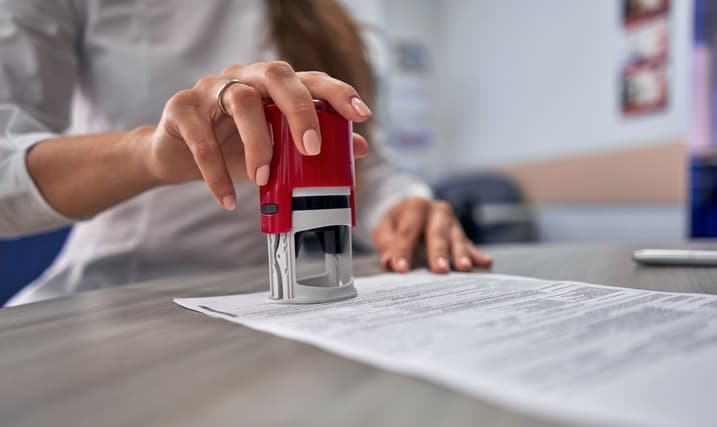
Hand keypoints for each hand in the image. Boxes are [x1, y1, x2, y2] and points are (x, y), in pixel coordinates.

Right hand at [143, 61, 371, 209]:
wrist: (176, 155)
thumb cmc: (232, 147)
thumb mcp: (276, 149)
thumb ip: (314, 145)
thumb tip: (360, 146)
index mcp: (271, 85)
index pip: (309, 79)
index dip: (337, 92)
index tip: (361, 114)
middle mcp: (243, 78)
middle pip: (276, 75)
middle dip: (300, 110)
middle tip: (312, 148)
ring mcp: (209, 89)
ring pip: (240, 101)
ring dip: (258, 143)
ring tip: (263, 179)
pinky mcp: (181, 109)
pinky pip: (202, 139)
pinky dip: (216, 173)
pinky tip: (228, 199)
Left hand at [372, 198, 492, 272]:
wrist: (413, 211)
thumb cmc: (398, 224)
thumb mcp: (385, 230)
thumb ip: (386, 245)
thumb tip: (389, 262)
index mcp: (416, 206)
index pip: (408, 231)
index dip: (403, 250)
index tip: (401, 269)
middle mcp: (437, 211)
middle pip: (437, 233)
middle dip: (438, 252)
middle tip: (439, 270)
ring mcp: (452, 222)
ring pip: (456, 238)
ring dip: (460, 254)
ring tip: (463, 268)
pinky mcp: (460, 233)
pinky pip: (469, 244)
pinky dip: (476, 254)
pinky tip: (484, 262)